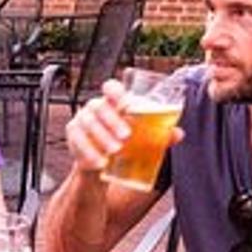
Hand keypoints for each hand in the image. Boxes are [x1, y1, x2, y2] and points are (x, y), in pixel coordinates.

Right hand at [64, 82, 182, 179]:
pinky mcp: (73, 138)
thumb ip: (159, 134)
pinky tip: (101, 162)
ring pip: (87, 124)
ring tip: (115, 151)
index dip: (115, 91)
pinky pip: (78, 142)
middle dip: (112, 121)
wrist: (101, 164)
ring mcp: (81, 121)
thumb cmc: (124, 143)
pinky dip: (90, 153)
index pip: (110, 87)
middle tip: (126, 137)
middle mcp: (94, 108)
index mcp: (112, 102)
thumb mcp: (142, 138)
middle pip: (99, 107)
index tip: (125, 103)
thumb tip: (178, 133)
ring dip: (102, 137)